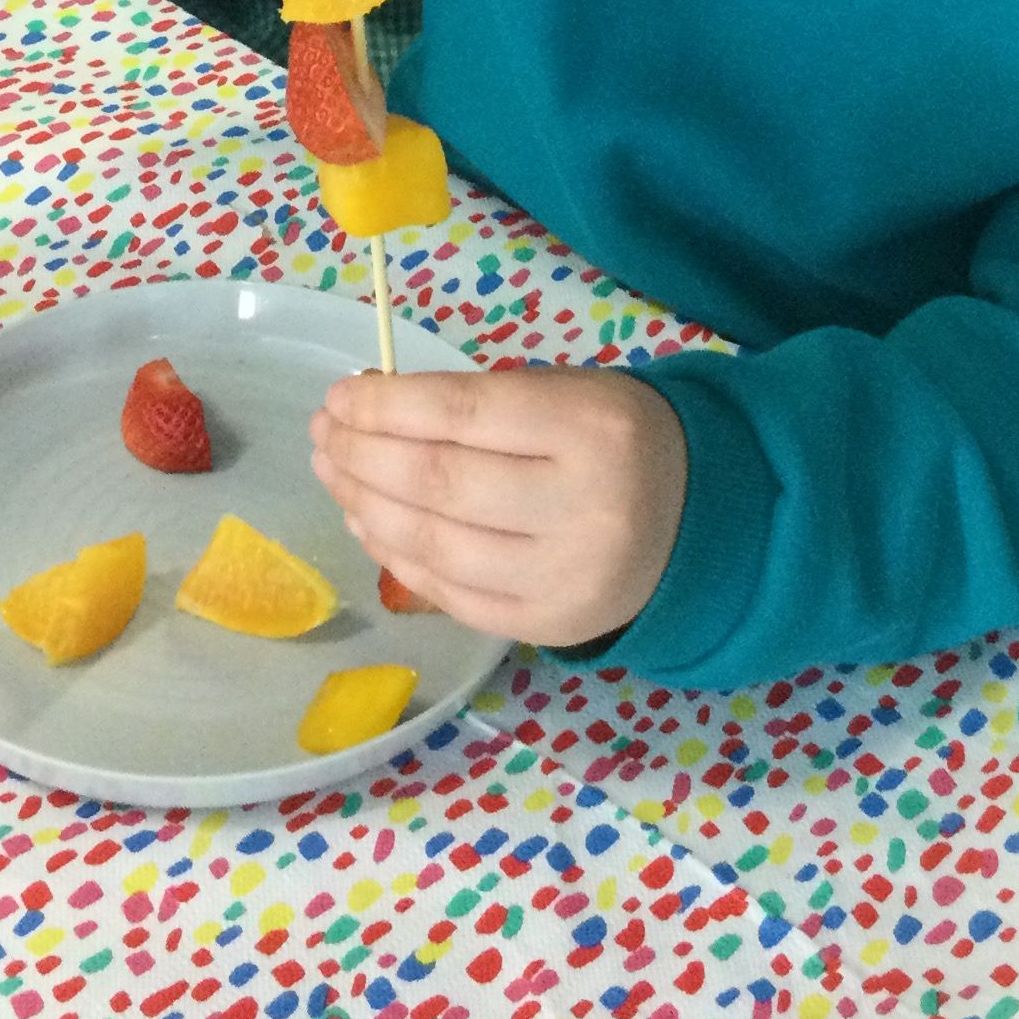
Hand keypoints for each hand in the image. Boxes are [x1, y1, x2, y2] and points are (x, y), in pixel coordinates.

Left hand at [311, 365, 688, 649]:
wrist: (696, 520)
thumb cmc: (613, 437)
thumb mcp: (567, 392)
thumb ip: (480, 403)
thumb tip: (370, 411)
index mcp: (590, 427)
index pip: (461, 415)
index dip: (385, 407)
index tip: (340, 395)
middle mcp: (582, 507)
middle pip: (438, 484)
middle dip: (363, 456)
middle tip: (323, 434)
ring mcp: (565, 577)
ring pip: (435, 545)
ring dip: (366, 506)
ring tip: (335, 473)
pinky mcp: (550, 625)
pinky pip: (452, 594)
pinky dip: (397, 557)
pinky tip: (368, 521)